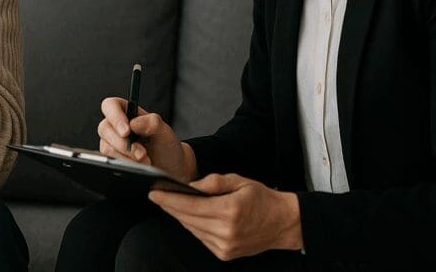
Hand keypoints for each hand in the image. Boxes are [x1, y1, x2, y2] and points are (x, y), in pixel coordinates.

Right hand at [97, 97, 194, 182]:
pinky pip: (110, 161)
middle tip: (141, 153)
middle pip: (105, 129)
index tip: (127, 131)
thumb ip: (151, 123)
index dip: (115, 117)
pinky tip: (138, 166)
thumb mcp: (164, 132)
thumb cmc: (165, 146)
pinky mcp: (112, 158)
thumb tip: (133, 124)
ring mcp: (111, 143)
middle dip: (123, 144)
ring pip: (106, 147)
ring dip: (126, 157)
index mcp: (126, 111)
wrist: (169, 169)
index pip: (110, 106)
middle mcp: (115, 126)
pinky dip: (125, 164)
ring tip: (145, 161)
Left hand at [149, 173, 302, 260]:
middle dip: (170, 206)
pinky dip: (193, 226)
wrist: (282, 223)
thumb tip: (189, 186)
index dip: (169, 200)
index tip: (153, 193)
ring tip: (170, 203)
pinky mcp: (224, 254)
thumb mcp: (239, 180)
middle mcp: (226, 231)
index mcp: (230, 210)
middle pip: (187, 218)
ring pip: (192, 229)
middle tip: (157, 195)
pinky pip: (200, 238)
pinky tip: (189, 216)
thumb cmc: (261, 198)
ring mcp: (225, 246)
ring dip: (180, 216)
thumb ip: (213, 182)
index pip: (190, 206)